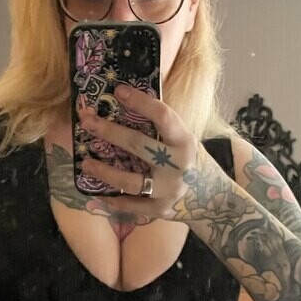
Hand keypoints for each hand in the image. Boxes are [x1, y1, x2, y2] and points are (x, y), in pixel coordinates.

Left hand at [78, 85, 208, 218]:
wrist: (214, 201)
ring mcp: (168, 190)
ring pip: (130, 181)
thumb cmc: (193, 163)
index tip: (118, 91)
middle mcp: (177, 165)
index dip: (140, 101)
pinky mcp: (161, 210)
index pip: (162, 116)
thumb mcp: (185, 141)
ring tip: (86, 163)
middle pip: (138, 145)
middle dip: (109, 132)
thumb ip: (162, 129)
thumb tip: (126, 106)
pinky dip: (114, 199)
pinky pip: (132, 204)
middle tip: (87, 121)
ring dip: (104, 171)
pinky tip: (99, 192)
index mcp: (184, 141)